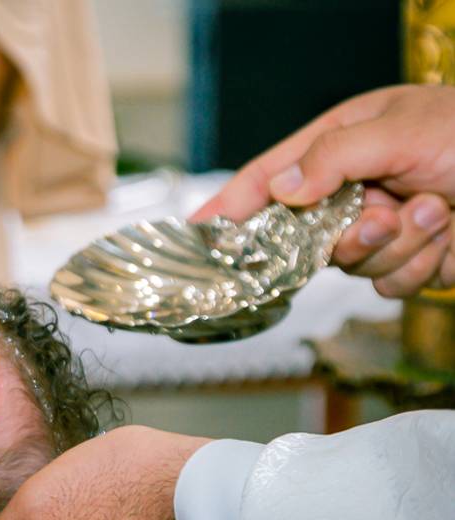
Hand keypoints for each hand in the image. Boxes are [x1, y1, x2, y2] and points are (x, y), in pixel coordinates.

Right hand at [196, 84, 454, 296]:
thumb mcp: (401, 129)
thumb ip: (334, 156)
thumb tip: (284, 187)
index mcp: (342, 146)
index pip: (270, 176)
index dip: (230, 204)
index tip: (197, 231)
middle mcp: (354, 190)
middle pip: (303, 234)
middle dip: (343, 233)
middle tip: (377, 215)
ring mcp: (379, 228)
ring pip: (348, 266)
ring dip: (395, 245)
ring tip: (435, 211)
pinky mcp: (407, 261)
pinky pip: (386, 284)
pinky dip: (418, 265)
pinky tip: (446, 234)